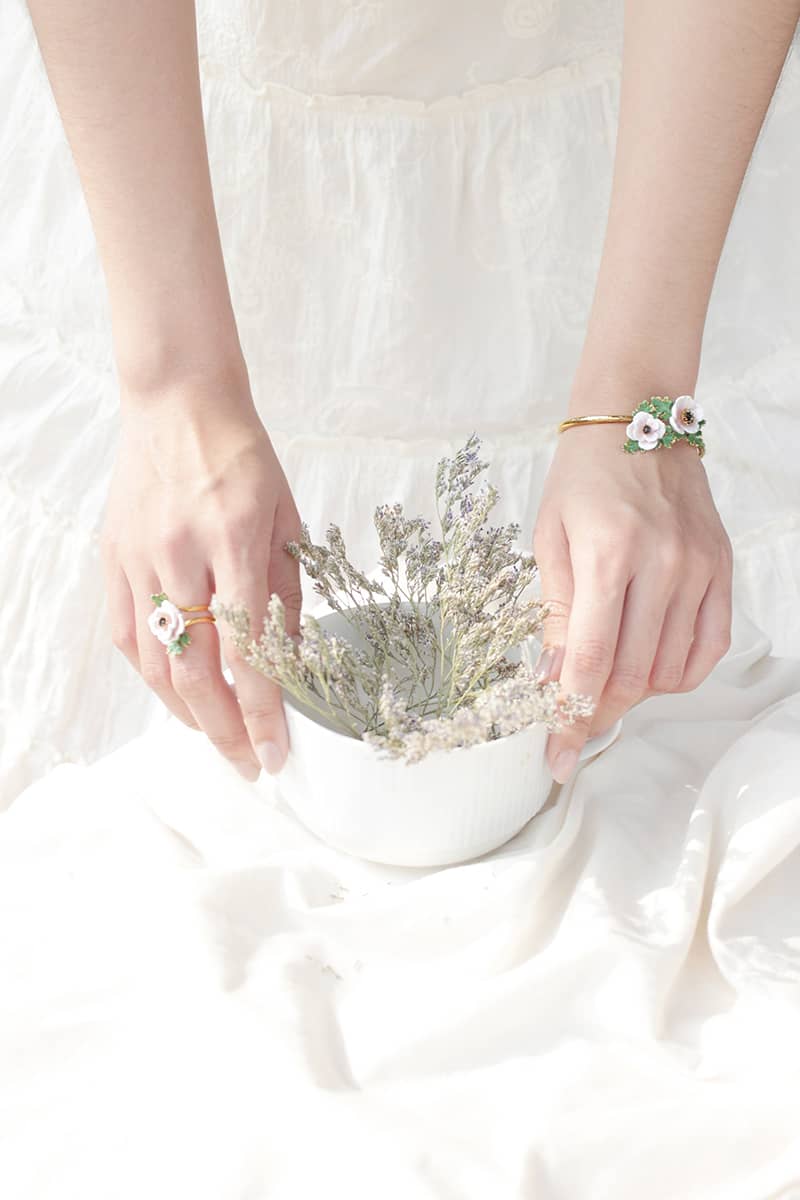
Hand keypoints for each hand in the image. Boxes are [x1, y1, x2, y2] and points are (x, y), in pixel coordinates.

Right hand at [99, 370, 302, 780]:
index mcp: (234, 539)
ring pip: (155, 660)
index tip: (274, 754)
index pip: (249, 648)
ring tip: (214, 734)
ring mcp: (139, 558)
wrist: (178, 403)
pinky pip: (127, 632)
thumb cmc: (243, 457)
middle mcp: (181, 553)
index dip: (263, 711)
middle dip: (223, 729)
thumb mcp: (285, 518)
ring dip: (185, 710)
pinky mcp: (114, 557)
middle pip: (196, 668)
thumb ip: (287, 591)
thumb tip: (291, 660)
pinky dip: (150, 672)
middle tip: (244, 763)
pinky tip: (173, 692)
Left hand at [531, 420, 733, 783]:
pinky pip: (709, 648)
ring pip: (671, 670)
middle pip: (632, 675)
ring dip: (633, 693)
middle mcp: (661, 564)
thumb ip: (554, 615)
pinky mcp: (722, 570)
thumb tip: (553, 685)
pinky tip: (651, 667)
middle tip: (575, 721)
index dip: (570, 719)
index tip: (557, 758)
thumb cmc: (582, 479)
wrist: (638, 422)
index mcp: (607, 555)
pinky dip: (679, 673)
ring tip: (606, 681)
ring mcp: (699, 569)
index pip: (589, 662)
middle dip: (597, 712)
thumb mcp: (550, 541)